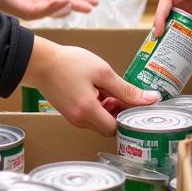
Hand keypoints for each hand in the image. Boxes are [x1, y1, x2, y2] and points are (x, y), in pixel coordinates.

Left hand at [0, 0, 98, 19]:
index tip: (94, 0)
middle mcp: (44, 5)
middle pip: (65, 5)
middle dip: (80, 5)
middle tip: (93, 6)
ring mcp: (37, 10)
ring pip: (57, 9)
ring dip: (72, 6)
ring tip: (85, 5)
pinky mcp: (28, 13)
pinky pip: (44, 10)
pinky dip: (55, 5)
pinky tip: (65, 0)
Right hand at [26, 39, 160, 135]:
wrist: (41, 62)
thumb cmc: (70, 63)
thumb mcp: (103, 72)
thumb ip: (127, 90)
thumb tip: (151, 99)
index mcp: (88, 111)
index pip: (116, 128)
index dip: (128, 117)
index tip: (135, 104)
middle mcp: (80, 120)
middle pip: (108, 127)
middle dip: (119, 113)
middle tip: (123, 94)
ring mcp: (73, 119)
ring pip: (100, 122)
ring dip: (110, 109)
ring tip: (110, 89)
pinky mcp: (70, 113)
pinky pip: (90, 116)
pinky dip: (99, 107)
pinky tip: (99, 90)